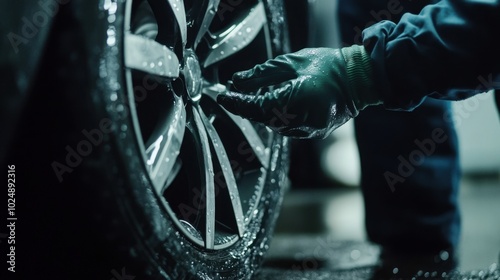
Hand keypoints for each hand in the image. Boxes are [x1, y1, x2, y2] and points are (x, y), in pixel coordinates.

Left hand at [217, 45, 380, 138]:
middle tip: (239, 92)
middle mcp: (301, 121)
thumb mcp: (292, 63)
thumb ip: (262, 74)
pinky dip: (279, 115)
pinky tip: (282, 101)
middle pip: (263, 118)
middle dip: (250, 105)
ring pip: (274, 124)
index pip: (255, 107)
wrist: (360, 80)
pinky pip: (287, 126)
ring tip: (267, 92)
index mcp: (295, 101)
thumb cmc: (329, 66)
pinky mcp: (313, 133)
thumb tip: (238, 82)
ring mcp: (308, 130)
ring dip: (265, 110)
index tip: (223, 97)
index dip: (236, 103)